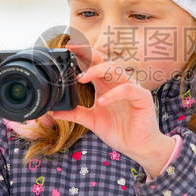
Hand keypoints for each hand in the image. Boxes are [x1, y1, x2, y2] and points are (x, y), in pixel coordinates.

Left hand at [51, 43, 173, 170]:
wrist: (138, 146)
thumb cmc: (119, 131)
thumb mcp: (92, 121)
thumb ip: (75, 113)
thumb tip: (54, 112)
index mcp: (106, 85)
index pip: (94, 65)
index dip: (82, 55)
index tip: (68, 48)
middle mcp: (118, 83)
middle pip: (104, 61)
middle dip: (89, 54)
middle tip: (73, 50)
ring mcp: (131, 88)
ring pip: (116, 69)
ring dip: (98, 70)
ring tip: (82, 78)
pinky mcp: (142, 97)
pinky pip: (127, 89)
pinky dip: (113, 94)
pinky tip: (102, 102)